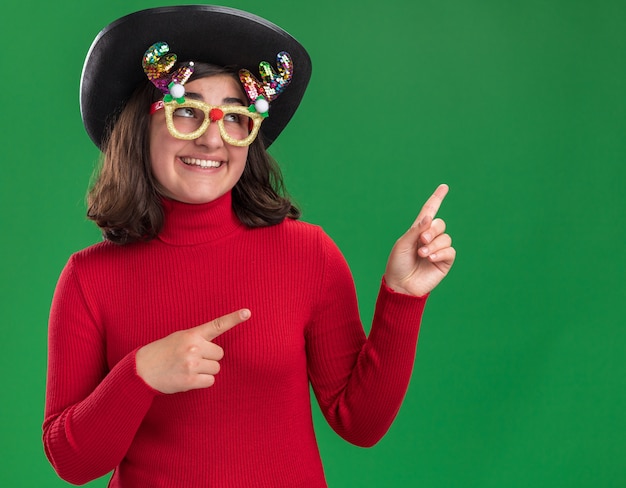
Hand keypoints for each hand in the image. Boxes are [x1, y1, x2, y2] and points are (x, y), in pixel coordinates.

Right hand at [135, 309, 250, 393]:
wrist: (142, 370)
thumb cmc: (162, 352)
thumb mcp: (179, 338)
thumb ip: (198, 339)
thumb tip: (216, 350)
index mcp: (192, 334)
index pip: (217, 324)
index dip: (234, 318)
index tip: (247, 312)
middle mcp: (194, 347)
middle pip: (220, 354)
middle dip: (210, 358)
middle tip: (193, 360)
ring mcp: (192, 364)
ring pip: (216, 368)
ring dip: (206, 371)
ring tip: (188, 369)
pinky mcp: (190, 380)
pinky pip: (210, 381)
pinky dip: (202, 382)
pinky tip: (188, 378)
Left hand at [384, 184, 455, 296]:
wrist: (401, 285)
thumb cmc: (397, 264)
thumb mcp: (402, 244)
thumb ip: (416, 230)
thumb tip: (429, 217)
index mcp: (417, 231)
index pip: (429, 211)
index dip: (437, 199)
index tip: (444, 187)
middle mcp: (429, 238)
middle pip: (440, 224)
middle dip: (432, 231)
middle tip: (421, 241)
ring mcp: (438, 250)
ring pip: (445, 237)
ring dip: (434, 244)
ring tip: (422, 254)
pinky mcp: (444, 262)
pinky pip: (450, 250)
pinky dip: (440, 252)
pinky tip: (430, 259)